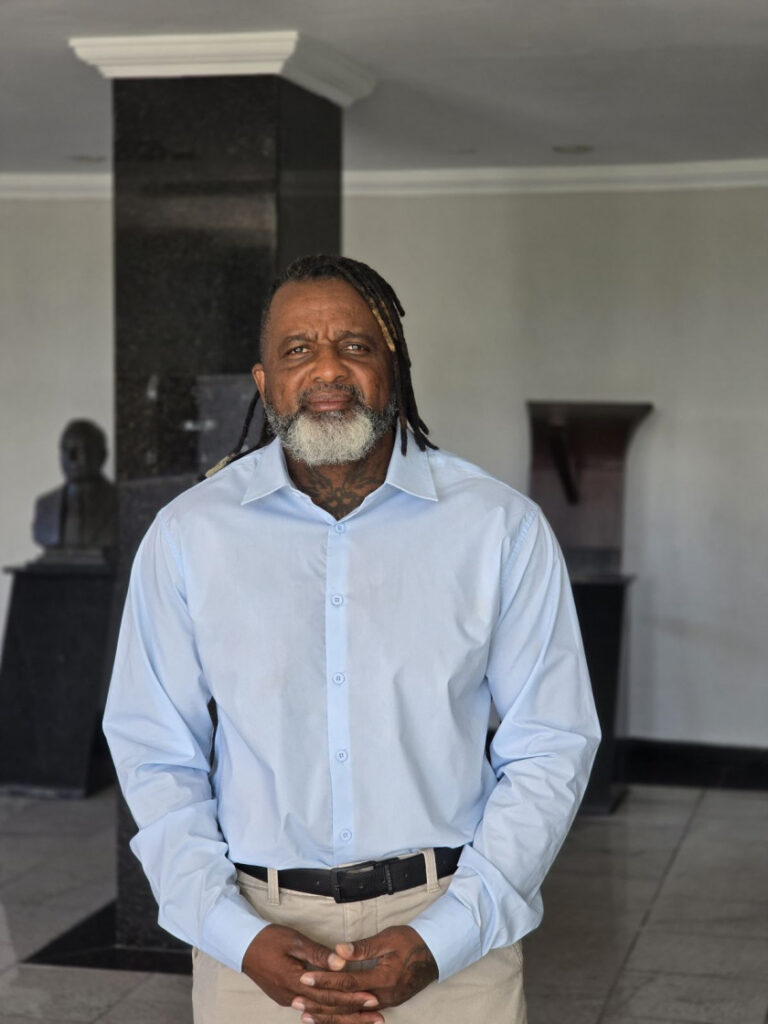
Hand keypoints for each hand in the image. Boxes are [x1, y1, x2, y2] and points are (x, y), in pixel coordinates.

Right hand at [242, 924, 381, 1022]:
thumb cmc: (268, 938)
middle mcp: (291, 996)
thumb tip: (341, 963)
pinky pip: (311, 1010)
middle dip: (354, 1014)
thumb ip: (318, 953)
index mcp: (294, 981)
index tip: (372, 998)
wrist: (242, 946)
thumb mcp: (294, 940)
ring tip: (365, 1020)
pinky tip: (340, 1018)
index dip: (351, 998)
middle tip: (377, 1016)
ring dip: (344, 1017)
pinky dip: (327, 1015)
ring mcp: (288, 1000)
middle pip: (328, 1009)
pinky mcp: (286, 998)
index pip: (329, 995)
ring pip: (320, 1013)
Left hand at [297, 926, 437, 1022]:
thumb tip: (338, 950)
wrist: (436, 953)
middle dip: (320, 1002)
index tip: (305, 978)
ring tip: (305, 1014)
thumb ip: (362, 947)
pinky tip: (329, 1016)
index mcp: (382, 979)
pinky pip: (359, 1014)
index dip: (324, 981)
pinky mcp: (386, 1003)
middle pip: (345, 1005)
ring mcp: (385, 1003)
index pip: (346, 983)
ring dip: (328, 1015)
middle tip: (296, 999)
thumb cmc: (411, 941)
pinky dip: (343, 1016)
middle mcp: (382, 997)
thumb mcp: (388, 939)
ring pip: (351, 1014)